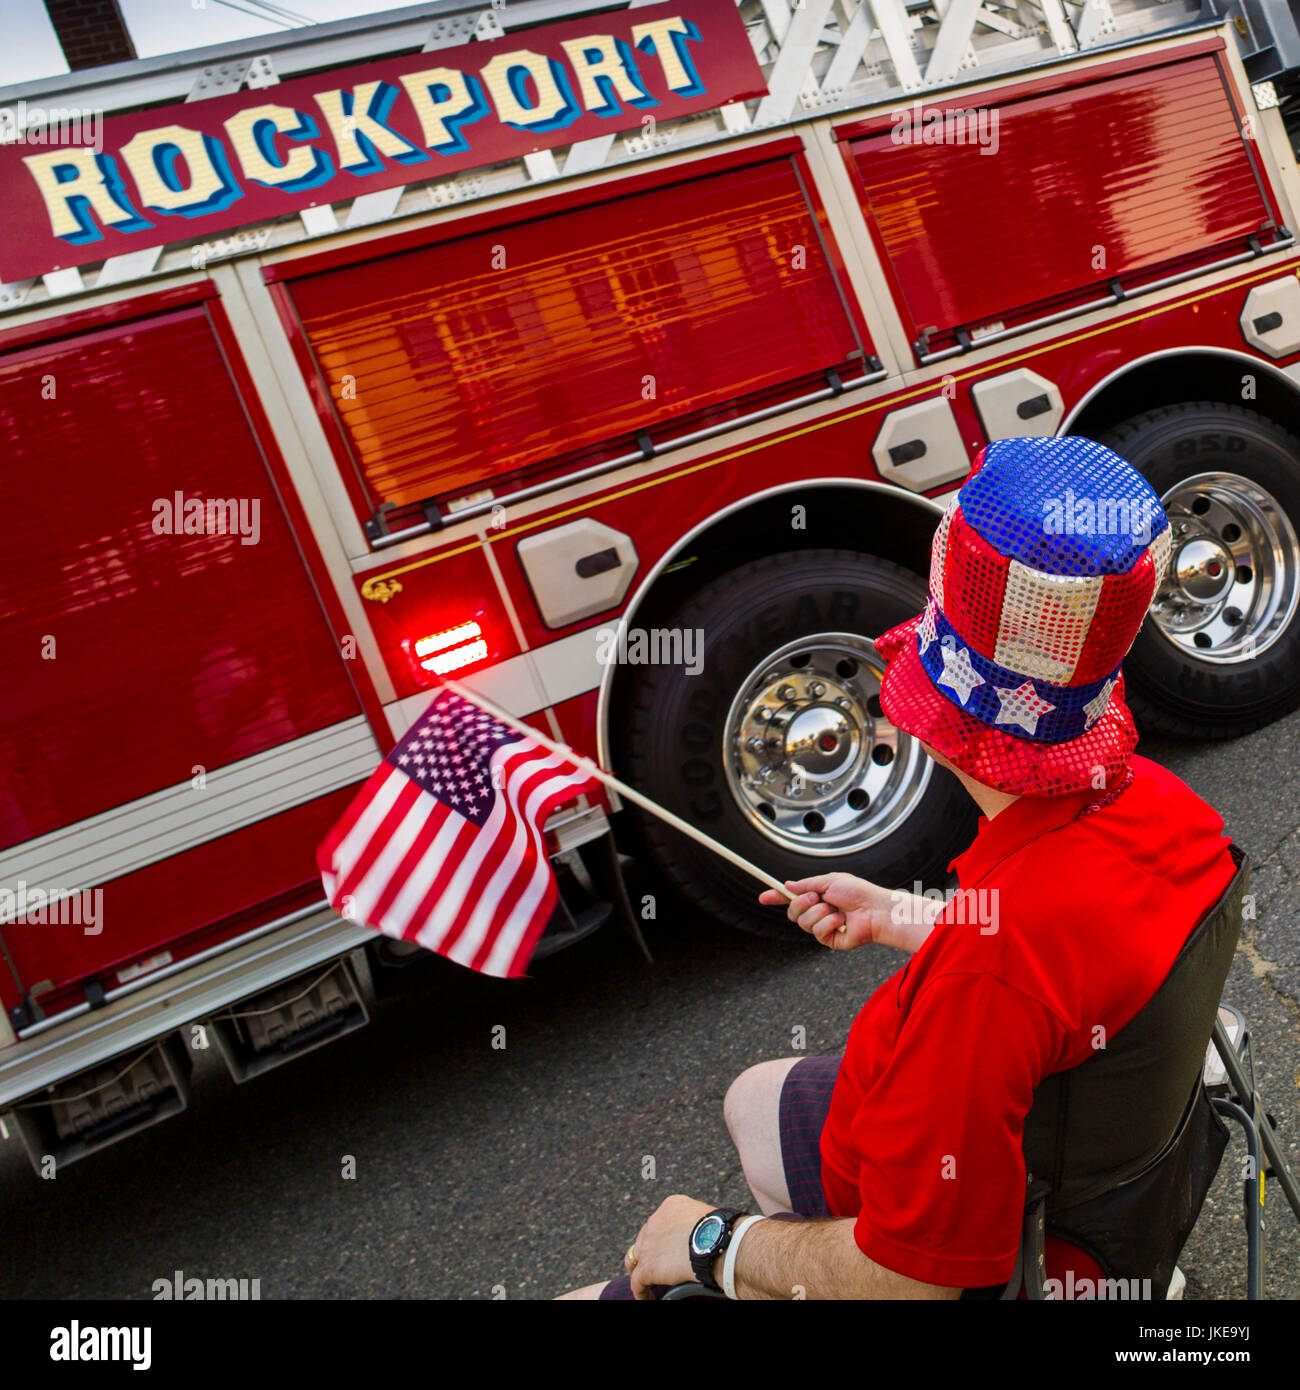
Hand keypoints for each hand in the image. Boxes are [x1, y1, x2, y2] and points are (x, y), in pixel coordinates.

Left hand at [626, 1195, 715, 1299]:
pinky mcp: (647, 1266)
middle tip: (660, 1265)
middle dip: (651, 1251)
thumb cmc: (721, 1231)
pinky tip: (647, 1297)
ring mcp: (648, 1244)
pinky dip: (641, 1291)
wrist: (717, 1242)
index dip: (663, 1236)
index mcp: (670, 1206)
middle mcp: (654, 1221)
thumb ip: (696, 1225)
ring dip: (640, 1269)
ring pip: (635, 1258)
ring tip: (647, 1283)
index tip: (670, 1247)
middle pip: (645, 1238)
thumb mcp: (705, 1217)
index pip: (660, 1222)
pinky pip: (637, 1282)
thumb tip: (704, 1238)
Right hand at [759, 872, 899, 948]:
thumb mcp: (829, 881)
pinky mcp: (829, 940)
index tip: (762, 897)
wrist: (876, 909)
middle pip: (792, 913)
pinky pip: (817, 932)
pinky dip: (829, 923)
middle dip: (801, 903)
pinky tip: (842, 922)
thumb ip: (807, 883)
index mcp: (816, 897)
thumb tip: (788, 885)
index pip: (791, 899)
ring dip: (820, 912)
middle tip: (816, 897)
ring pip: (803, 922)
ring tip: (837, 910)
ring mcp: (823, 927)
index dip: (776, 897)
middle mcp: (817, 913)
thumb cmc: (858, 892)